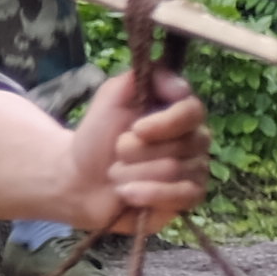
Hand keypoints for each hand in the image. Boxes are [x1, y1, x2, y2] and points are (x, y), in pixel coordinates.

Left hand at [59, 55, 214, 235]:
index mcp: (179, 111)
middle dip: (137, 151)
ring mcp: (196, 169)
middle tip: (117, 153)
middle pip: (182, 145)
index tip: (136, 129)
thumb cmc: (98, 138)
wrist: (80, 181)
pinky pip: (181, 196)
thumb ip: (139, 77)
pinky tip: (128, 193)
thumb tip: (176, 80)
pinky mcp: (189, 198)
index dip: (164, 122)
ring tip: (117, 174)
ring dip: (133, 173)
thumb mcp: (110, 98)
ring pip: (174, 171)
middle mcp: (195, 139)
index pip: (192, 111)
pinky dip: (148, 194)